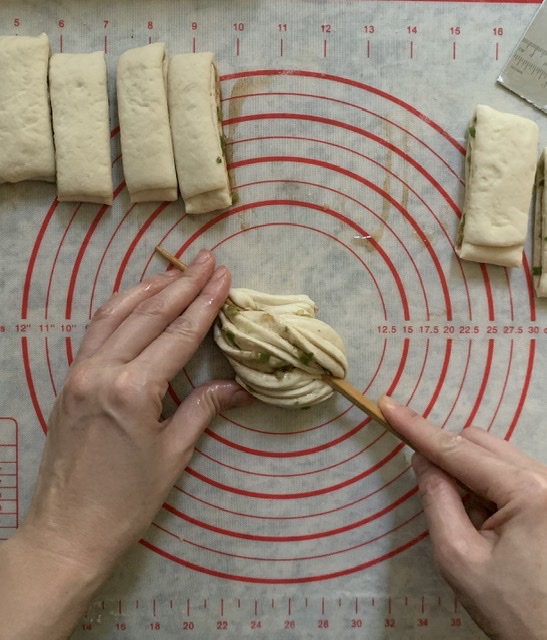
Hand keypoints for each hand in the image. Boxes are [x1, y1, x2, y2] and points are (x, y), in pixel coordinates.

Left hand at [1, 250, 251, 639]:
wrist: (68, 531)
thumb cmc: (127, 500)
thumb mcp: (173, 454)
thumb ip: (203, 408)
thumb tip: (237, 387)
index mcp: (133, 389)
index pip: (178, 335)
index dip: (205, 304)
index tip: (224, 277)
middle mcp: (103, 371)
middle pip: (149, 315)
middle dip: (183, 285)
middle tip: (208, 261)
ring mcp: (81, 372)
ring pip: (117, 315)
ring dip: (150, 289)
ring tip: (177, 272)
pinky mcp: (70, 380)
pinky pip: (98, 331)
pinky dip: (121, 309)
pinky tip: (138, 300)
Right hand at [379, 396, 546, 639]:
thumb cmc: (513, 610)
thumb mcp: (459, 558)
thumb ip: (436, 500)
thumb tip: (423, 460)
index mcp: (527, 491)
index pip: (458, 450)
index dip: (417, 429)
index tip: (387, 406)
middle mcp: (546, 478)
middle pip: (479, 444)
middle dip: (448, 461)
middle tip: (439, 501)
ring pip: (494, 457)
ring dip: (469, 480)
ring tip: (474, 527)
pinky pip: (509, 475)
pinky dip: (487, 490)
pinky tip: (491, 527)